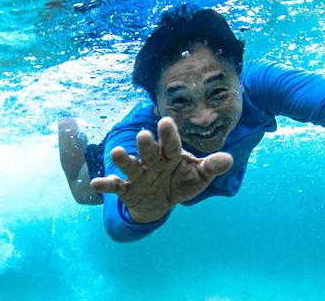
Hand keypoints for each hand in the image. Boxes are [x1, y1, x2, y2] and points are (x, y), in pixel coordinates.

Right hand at [90, 117, 232, 222]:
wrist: (161, 202)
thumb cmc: (181, 181)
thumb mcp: (199, 176)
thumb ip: (211, 167)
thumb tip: (229, 159)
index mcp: (171, 155)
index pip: (171, 143)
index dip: (168, 134)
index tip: (166, 121)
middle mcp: (153, 161)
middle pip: (149, 151)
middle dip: (146, 144)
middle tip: (143, 135)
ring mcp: (138, 174)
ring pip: (130, 165)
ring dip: (124, 159)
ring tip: (117, 152)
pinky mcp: (127, 189)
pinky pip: (115, 186)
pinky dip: (105, 184)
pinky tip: (96, 184)